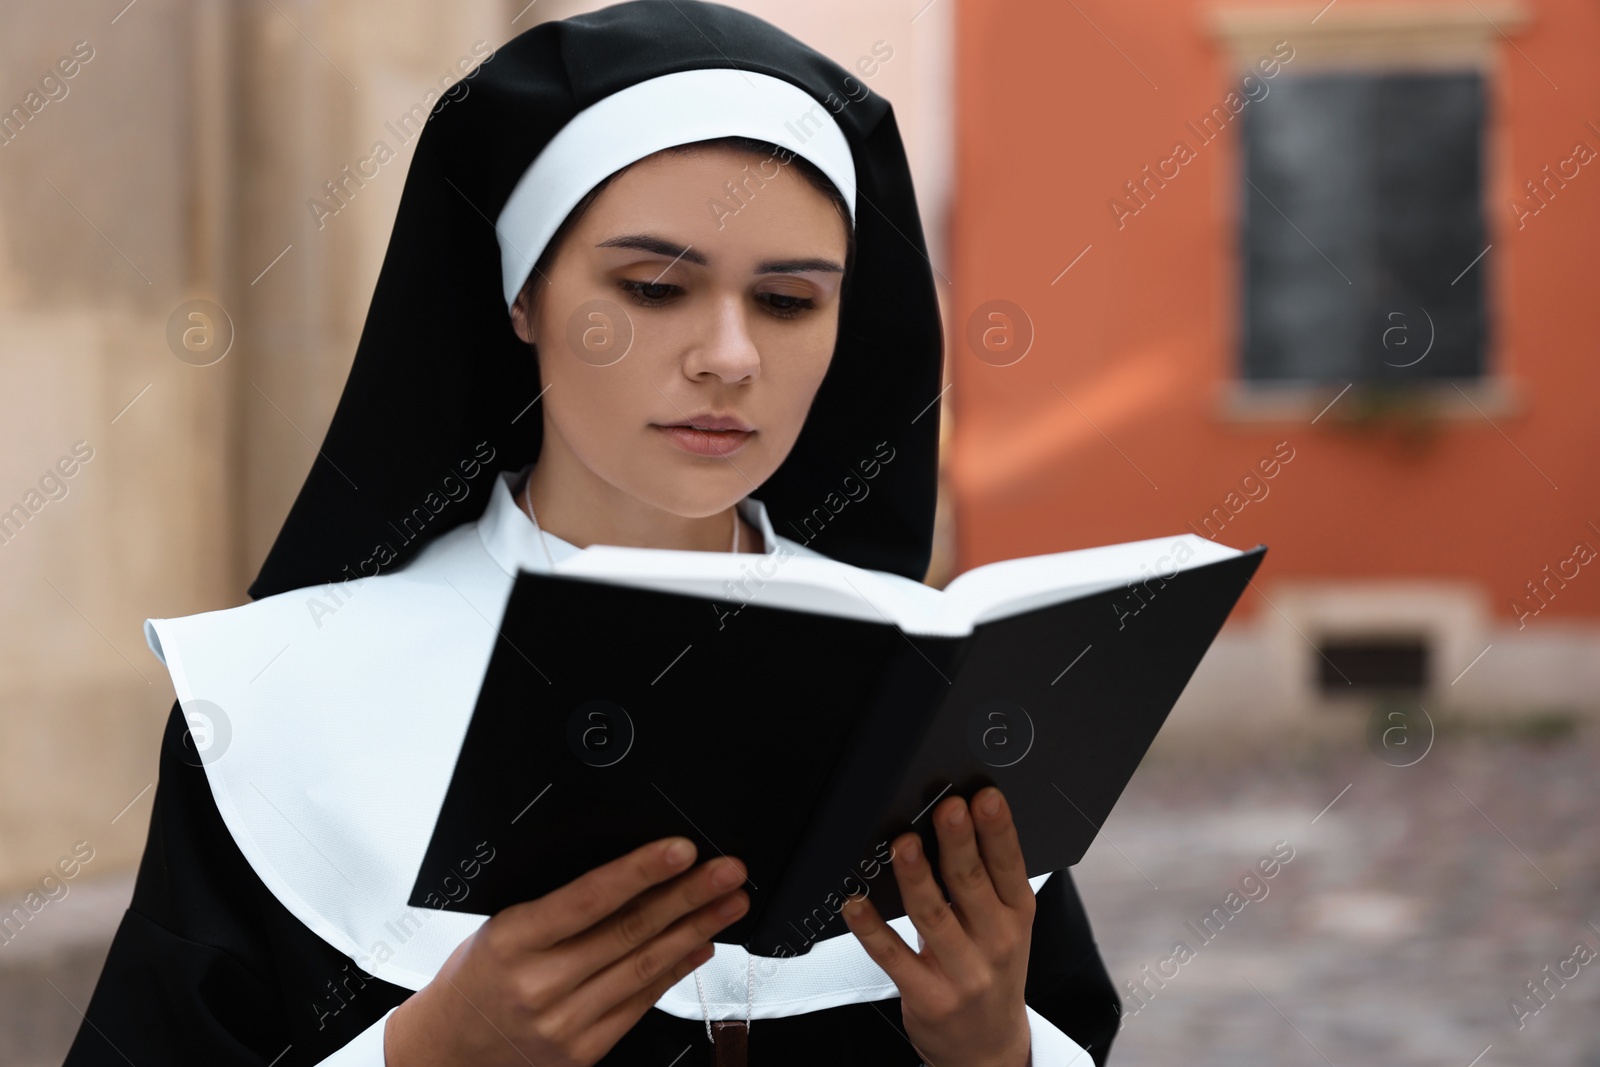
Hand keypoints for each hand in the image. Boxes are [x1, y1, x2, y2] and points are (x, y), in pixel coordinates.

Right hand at [385, 837, 748, 1066]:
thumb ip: (561, 905)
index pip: (588, 898)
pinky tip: (699, 945)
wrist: (448, 1050)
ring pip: (644, 967)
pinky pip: (641, 1003)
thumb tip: (634, 873)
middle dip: (689, 896)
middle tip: (727, 871)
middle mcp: (539, 984)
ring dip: (696, 930)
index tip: (681, 850)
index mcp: (512, 940)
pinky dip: (676, 970)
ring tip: (728, 904)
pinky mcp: (583, 1050)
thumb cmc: (478, 977)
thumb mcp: (502, 927)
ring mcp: (564, 1022)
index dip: (640, 871)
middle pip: (629, 931)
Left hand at [841, 786, 1033, 1066]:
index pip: (1010, 866)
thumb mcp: (1007, 927)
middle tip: (945, 808)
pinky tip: (855, 903)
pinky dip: (870, 928)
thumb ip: (986, 880)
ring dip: (916, 878)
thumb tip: (955, 820)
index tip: (984, 797)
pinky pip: (892, 956)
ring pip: (932, 916)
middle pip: (971, 885)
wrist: (990, 1048)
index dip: (998, 830)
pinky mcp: (927, 996)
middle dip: (957, 843)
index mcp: (1018, 916)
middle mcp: (995, 943)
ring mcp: (962, 973)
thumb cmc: (993, 972)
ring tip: (902, 846)